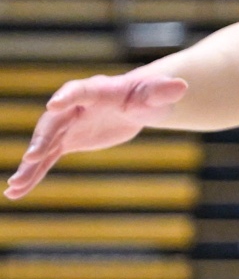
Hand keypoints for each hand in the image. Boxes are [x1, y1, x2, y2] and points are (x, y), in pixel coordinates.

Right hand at [5, 69, 188, 199]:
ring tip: (14, 187)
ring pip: (44, 146)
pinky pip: (46, 160)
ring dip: (29, 166)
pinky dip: (33, 175)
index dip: (66, 97)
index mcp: (96, 91)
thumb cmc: (149, 97)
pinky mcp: (67, 141)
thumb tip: (182, 86)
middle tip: (31, 156)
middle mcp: (74, 107)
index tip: (53, 104)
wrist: (138, 104)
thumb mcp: (158, 96)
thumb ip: (163, 92)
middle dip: (41, 139)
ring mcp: (67, 125)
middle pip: (53, 123)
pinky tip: (16, 192)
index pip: (79, 91)